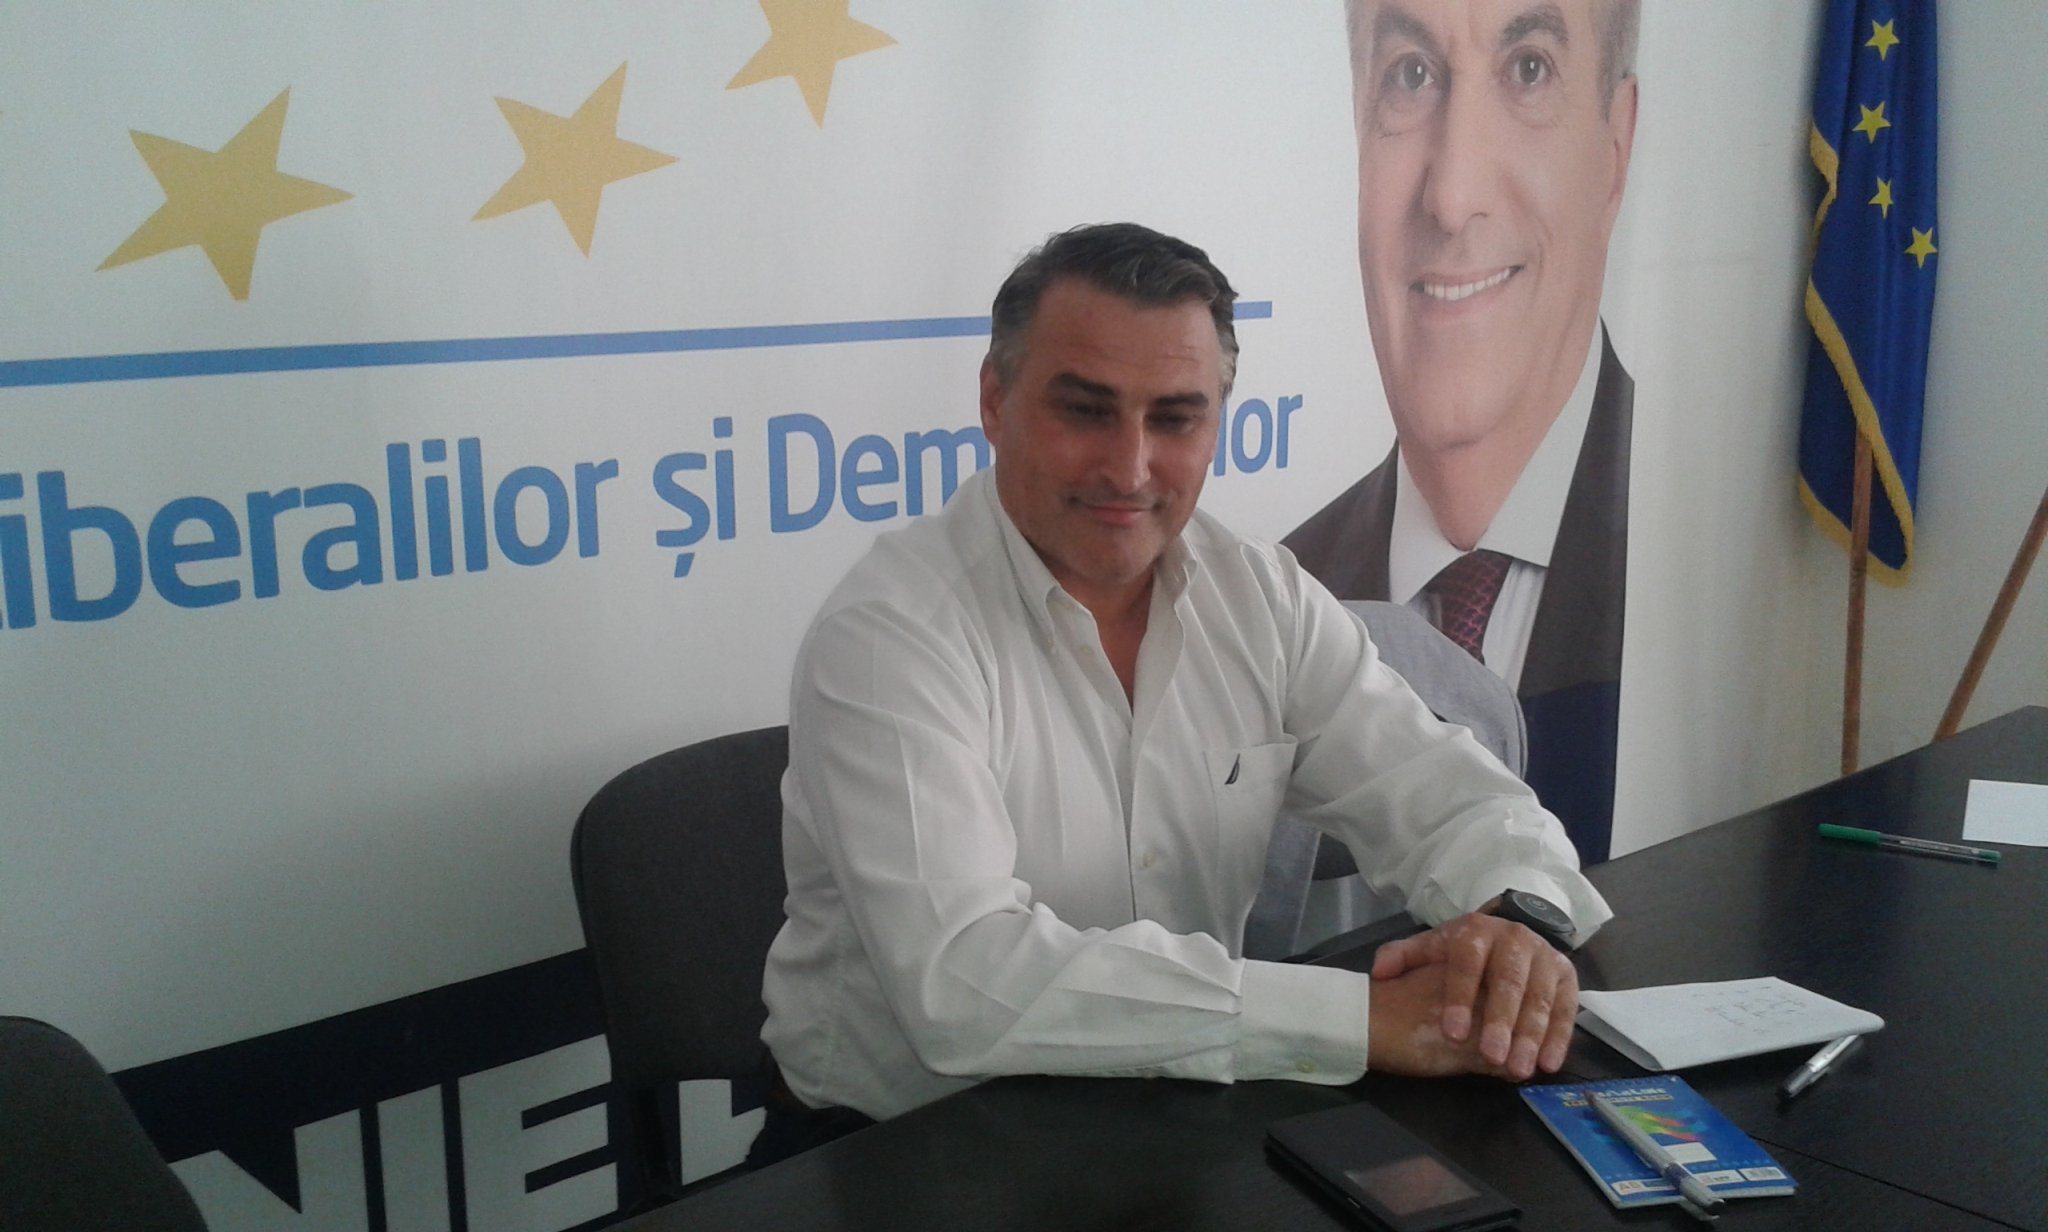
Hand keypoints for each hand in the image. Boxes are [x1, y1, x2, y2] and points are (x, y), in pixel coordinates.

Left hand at [1370, 912, 1577, 1080]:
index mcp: (1476, 931)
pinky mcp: (1567, 976)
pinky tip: (1548, 1063)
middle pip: (1509, 982)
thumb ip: (1402, 958)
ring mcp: (1545, 956)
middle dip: (1501, 1021)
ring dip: (1531, 1035)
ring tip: (1519, 1069)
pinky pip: (1567, 1009)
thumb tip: (1379, 973)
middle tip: (1493, 1056)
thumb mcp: (1432, 949)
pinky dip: (1559, 1037)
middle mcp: (1515, 938)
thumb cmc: (1464, 952)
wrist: (1508, 935)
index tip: (1452, 1032)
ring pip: (1540, 998)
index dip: (1459, 997)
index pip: (1466, 963)